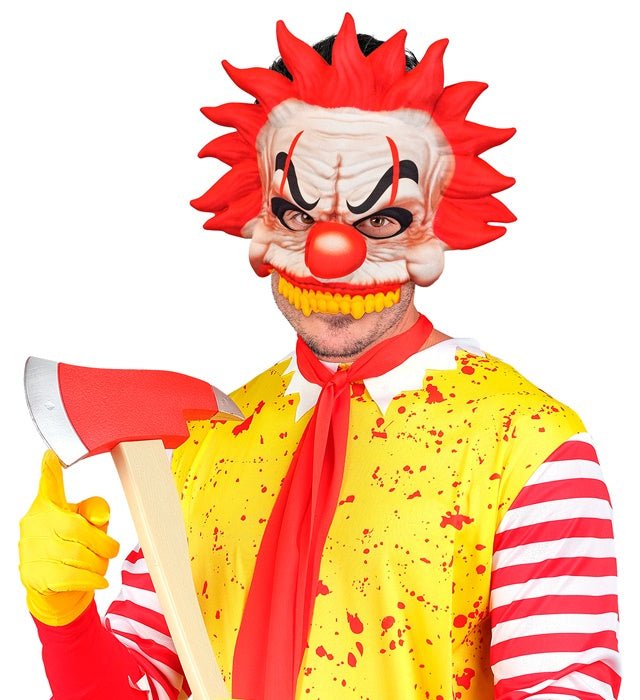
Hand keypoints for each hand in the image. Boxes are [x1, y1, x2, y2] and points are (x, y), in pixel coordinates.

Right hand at [18, 449, 119, 625]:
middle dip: (103, 543)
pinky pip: (73, 577)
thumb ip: (94, 512)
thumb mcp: (84, 522)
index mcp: (47, 507)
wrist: (52, 588)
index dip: (50, 472)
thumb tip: (101, 517)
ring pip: (79, 556)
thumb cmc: (72, 545)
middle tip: (112, 550)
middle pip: (78, 530)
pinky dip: (92, 579)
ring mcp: (32, 552)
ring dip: (99, 563)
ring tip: (102, 565)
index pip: (49, 487)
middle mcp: (35, 526)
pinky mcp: (36, 576)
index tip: (50, 455)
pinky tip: (99, 580)